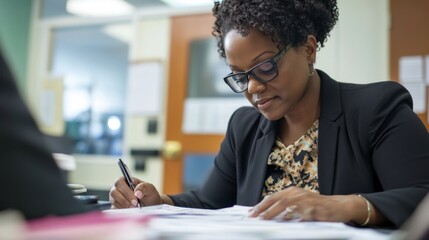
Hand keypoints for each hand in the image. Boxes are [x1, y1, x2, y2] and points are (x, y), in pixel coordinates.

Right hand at [109, 176, 161, 208]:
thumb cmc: (148, 195)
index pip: (119, 182)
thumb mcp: (150, 188)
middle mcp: (117, 188)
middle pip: (114, 192)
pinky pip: (115, 209)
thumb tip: (137, 193)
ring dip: (125, 206)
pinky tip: (130, 211)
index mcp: (124, 180)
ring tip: (135, 208)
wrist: (150, 206)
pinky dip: (123, 211)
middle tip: (135, 205)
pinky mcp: (115, 207)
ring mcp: (115, 198)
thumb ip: (143, 187)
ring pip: (114, 201)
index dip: (126, 191)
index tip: (135, 198)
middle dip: (125, 200)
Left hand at [248, 186, 363, 222]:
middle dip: (263, 209)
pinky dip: (291, 217)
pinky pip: (300, 213)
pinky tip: (284, 222)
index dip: (261, 205)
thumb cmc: (317, 206)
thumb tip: (268, 214)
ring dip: (273, 213)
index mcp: (292, 191)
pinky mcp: (314, 209)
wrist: (339, 206)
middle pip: (276, 200)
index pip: (273, 197)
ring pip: (286, 205)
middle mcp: (297, 194)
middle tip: (253, 217)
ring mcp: (305, 200)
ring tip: (264, 219)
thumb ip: (286, 206)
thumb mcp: (300, 202)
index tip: (251, 212)